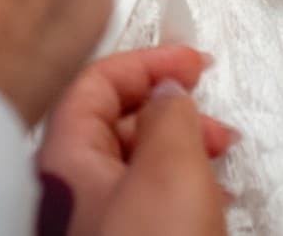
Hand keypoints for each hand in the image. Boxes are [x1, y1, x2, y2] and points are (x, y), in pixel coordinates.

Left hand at [38, 45, 231, 235]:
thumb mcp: (169, 169)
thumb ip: (168, 116)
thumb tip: (168, 91)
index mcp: (63, 160)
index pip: (95, 83)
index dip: (147, 64)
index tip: (191, 62)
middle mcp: (67, 191)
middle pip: (116, 124)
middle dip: (171, 112)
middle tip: (214, 122)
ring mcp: (89, 223)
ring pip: (134, 165)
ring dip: (180, 150)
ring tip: (219, 159)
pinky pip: (145, 203)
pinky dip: (178, 190)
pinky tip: (208, 200)